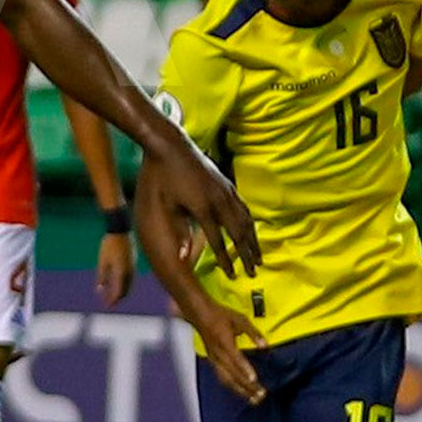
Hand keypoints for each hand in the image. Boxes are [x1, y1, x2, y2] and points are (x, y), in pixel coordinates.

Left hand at [94, 232, 135, 306]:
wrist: (120, 229)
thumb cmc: (109, 245)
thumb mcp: (102, 261)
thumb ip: (101, 276)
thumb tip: (99, 290)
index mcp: (121, 272)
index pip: (118, 292)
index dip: (112, 300)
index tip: (107, 306)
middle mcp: (129, 271)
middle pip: (125, 290)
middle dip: (117, 298)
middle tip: (110, 303)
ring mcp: (133, 267)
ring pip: (129, 284)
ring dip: (122, 292)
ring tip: (114, 296)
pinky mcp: (133, 262)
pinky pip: (130, 278)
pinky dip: (125, 284)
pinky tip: (119, 284)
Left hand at [139, 130, 260, 277]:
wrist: (170, 146)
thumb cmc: (162, 177)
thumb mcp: (166, 205)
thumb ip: (179, 232)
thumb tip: (182, 258)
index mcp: (203, 208)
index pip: (218, 241)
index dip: (226, 260)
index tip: (232, 276)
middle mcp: (219, 200)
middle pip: (238, 233)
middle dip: (247, 254)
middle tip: (254, 272)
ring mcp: (225, 190)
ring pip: (245, 220)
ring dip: (253, 240)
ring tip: (259, 257)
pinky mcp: (226, 183)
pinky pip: (243, 207)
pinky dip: (249, 222)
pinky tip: (251, 229)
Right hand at [191, 300, 267, 405]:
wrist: (200, 315)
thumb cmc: (220, 315)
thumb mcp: (239, 319)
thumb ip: (253, 332)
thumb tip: (265, 345)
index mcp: (224, 342)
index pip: (236, 359)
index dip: (245, 369)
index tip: (255, 380)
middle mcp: (218, 354)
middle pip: (232, 374)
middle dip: (247, 386)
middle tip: (261, 395)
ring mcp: (214, 360)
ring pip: (227, 380)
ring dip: (241, 391)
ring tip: (253, 399)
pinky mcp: (213, 362)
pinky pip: (222, 378)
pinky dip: (233, 387)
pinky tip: (241, 392)